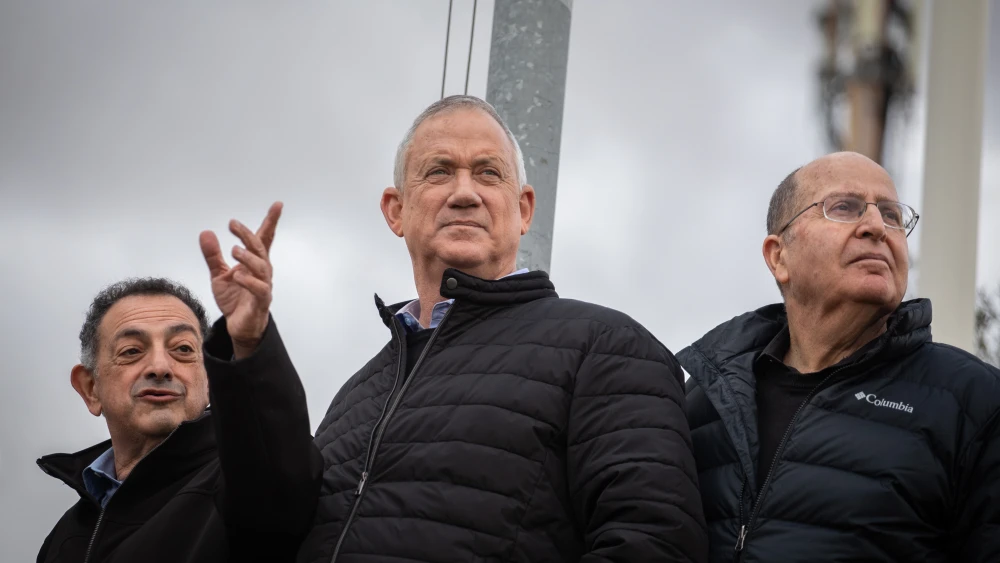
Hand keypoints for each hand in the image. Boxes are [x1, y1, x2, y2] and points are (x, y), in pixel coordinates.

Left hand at [200, 202, 282, 358]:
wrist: (238, 326)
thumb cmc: (235, 299)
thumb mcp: (218, 274)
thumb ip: (213, 255)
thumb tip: (206, 233)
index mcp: (254, 262)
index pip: (265, 238)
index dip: (271, 221)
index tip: (277, 205)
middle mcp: (262, 271)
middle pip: (260, 248)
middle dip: (249, 235)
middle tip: (233, 225)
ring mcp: (263, 285)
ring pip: (262, 266)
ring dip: (248, 257)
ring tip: (233, 251)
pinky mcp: (261, 301)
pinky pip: (259, 289)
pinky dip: (249, 281)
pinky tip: (236, 276)